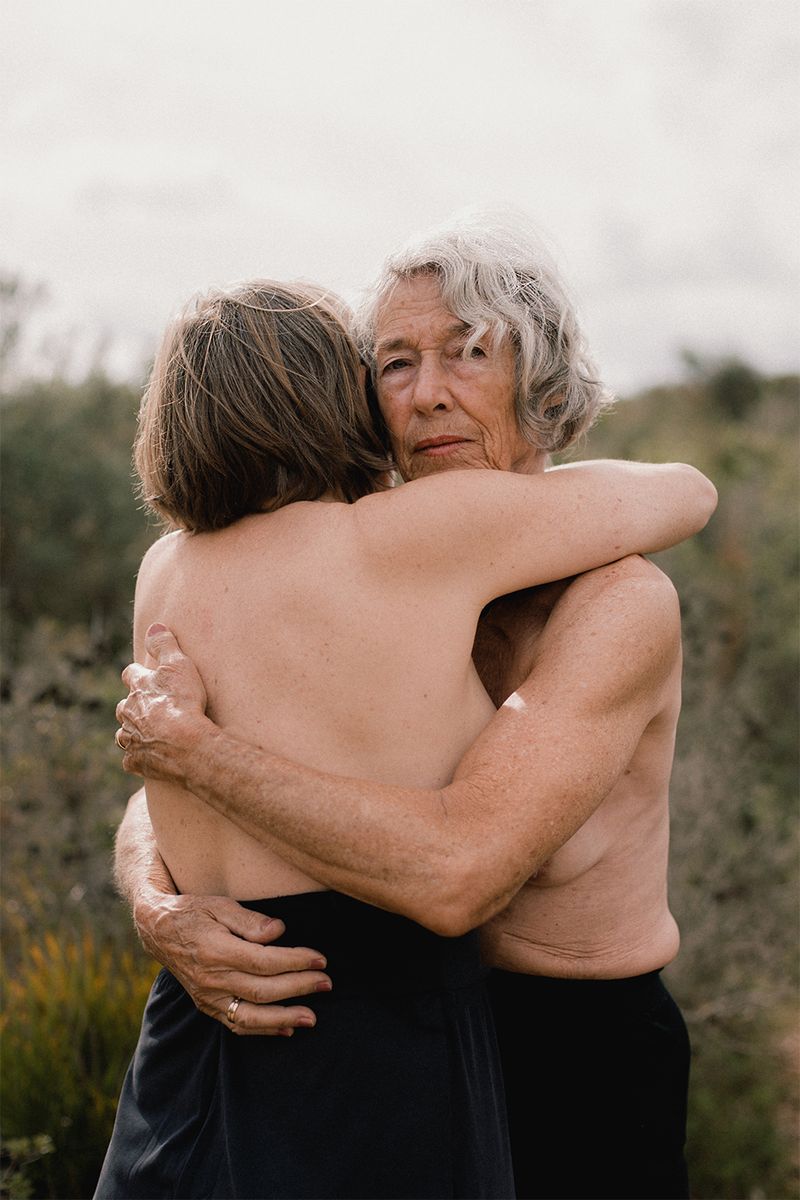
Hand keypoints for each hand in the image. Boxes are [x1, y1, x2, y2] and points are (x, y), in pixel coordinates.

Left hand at [116, 624, 211, 783]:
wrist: (185, 744)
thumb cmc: (184, 702)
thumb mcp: (179, 665)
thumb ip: (164, 644)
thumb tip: (154, 626)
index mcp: (138, 688)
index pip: (130, 675)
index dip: (137, 674)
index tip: (143, 674)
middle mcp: (128, 712)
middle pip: (124, 706)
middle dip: (133, 705)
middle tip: (149, 707)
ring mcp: (131, 739)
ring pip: (124, 733)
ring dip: (132, 731)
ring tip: (146, 732)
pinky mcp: (137, 761)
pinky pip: (132, 760)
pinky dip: (138, 757)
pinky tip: (147, 757)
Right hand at [136, 889, 331, 1035]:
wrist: (158, 931)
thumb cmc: (194, 912)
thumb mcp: (220, 905)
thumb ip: (250, 920)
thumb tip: (279, 932)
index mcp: (217, 951)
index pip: (265, 961)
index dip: (296, 962)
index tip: (320, 959)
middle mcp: (212, 979)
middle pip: (263, 990)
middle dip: (299, 987)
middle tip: (327, 983)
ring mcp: (208, 997)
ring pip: (250, 1016)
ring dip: (284, 1019)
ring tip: (312, 1018)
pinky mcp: (207, 1006)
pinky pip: (236, 1025)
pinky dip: (262, 1030)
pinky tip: (286, 1030)